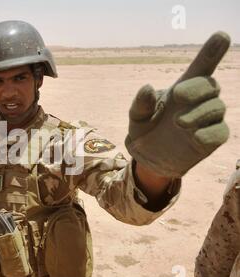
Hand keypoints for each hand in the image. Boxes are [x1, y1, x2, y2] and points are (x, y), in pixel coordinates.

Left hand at [125, 31, 229, 177]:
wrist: (149, 158)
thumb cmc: (145, 130)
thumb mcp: (136, 117)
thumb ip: (140, 103)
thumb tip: (147, 87)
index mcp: (182, 89)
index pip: (202, 67)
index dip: (212, 52)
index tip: (221, 36)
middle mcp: (199, 101)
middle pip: (211, 85)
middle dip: (196, 88)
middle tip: (177, 96)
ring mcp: (207, 120)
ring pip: (217, 108)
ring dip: (199, 113)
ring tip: (178, 122)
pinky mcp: (211, 139)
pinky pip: (220, 133)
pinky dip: (209, 134)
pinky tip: (194, 137)